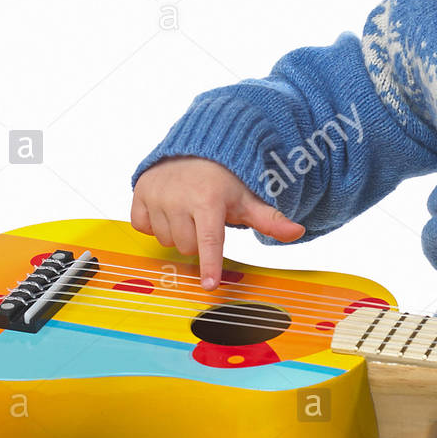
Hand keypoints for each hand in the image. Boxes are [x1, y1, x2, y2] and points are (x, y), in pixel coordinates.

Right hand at [130, 156, 304, 289]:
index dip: (210, 265)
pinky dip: (154, 223)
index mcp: (208, 201)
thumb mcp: (247, 199)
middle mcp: (179, 198)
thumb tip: (297, 232)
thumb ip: (270, 219)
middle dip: (196, 240)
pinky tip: (167, 209)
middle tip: (203, 220)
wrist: (194, 151)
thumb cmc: (224, 180)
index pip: (210, 241)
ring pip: (165, 240)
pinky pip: (142, 227)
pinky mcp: (139, 193)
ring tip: (186, 211)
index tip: (209, 286)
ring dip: (176, 232)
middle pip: (186, 247)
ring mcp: (156, 195)